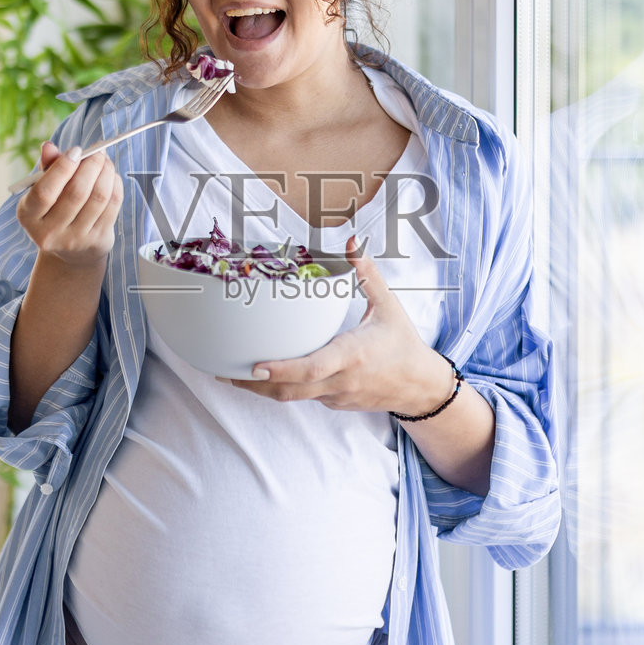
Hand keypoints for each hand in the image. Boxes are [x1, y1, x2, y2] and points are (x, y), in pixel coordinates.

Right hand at [15, 141, 121, 268]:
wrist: (70, 251)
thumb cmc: (54, 209)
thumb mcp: (44, 189)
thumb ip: (47, 167)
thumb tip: (49, 147)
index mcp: (28, 216)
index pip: (44, 192)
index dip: (62, 168)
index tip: (76, 150)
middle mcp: (49, 233)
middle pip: (76, 193)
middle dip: (91, 165)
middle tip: (98, 151)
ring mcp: (75, 240)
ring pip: (98, 198)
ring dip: (106, 172)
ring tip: (105, 161)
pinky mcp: (97, 241)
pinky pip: (113, 206)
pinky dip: (115, 185)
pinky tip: (111, 176)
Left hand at [219, 236, 451, 412]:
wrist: (420, 387)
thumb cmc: (402, 344)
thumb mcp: (387, 306)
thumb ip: (367, 274)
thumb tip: (351, 241)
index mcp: (352, 355)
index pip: (313, 367)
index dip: (283, 369)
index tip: (255, 366)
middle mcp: (341, 380)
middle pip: (291, 389)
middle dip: (254, 384)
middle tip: (223, 371)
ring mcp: (335, 395)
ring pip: (291, 398)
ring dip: (260, 390)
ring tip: (229, 375)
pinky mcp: (333, 403)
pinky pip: (302, 397)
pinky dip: (280, 388)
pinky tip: (260, 376)